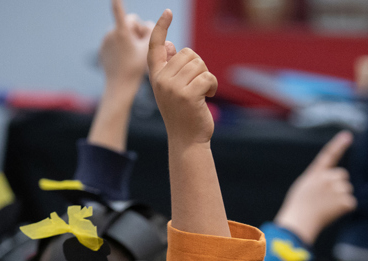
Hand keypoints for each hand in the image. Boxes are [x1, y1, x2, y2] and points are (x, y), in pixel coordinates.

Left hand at [101, 0, 153, 96]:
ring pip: (122, 32)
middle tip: (143, 45)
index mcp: (122, 32)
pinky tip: (126, 59)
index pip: (119, 11)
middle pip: (129, 22)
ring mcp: (105, 41)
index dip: (118, 2)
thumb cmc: (136, 68)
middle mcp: (111, 34)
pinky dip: (122, 47)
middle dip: (138, 30)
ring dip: (130, 39)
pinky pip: (115, 42)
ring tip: (135, 55)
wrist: (119, 86)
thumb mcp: (149, 49)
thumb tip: (149, 24)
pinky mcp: (103, 49)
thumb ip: (152, 32)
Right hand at [148, 10, 217, 144]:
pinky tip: (208, 97)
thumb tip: (169, 45)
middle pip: (188, 54)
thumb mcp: (172, 90)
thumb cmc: (182, 115)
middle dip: (198, 67)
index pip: (156, 47)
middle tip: (197, 86)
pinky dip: (212, 85)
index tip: (168, 12)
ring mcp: (173, 88)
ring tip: (202, 93)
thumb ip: (170, 68)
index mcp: (156, 77)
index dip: (161, 28)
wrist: (187, 141)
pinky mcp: (188, 95)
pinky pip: (207, 76)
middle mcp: (161, 80)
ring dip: (206, 77)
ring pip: (199, 64)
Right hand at [274, 131, 356, 244]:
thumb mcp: (304, 188)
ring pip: (346, 190)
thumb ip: (318, 181)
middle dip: (338, 185)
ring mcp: (336, 189)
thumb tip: (334, 182)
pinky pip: (350, 203)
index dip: (338, 145)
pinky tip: (332, 213)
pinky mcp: (344, 201)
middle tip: (324, 198)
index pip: (328, 155)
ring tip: (325, 207)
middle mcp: (327, 178)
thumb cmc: (298, 208)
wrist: (299, 222)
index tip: (348, 135)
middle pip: (342, 176)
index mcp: (315, 173)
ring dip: (340, 198)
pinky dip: (344, 209)